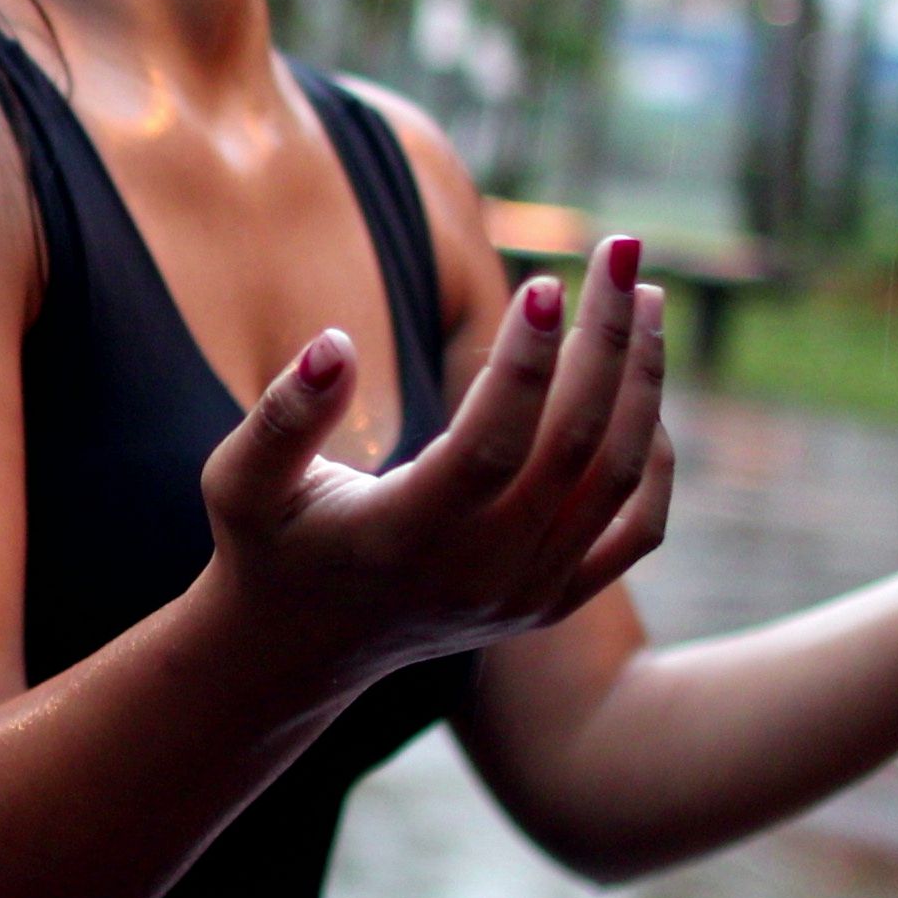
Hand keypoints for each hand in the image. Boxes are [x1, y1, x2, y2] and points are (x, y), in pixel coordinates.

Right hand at [198, 237, 676, 681]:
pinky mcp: (553, 600)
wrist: (299, 648)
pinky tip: (645, 385)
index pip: (490, 444)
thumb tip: (336, 343)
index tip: (546, 280)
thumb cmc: (268, 544)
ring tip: (648, 294)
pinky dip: (657, 459)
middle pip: (576, 447)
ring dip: (642, 380)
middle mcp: (481, 573)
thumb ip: (284, 416)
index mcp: (405, 539)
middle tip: (623, 248)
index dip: (524, 362)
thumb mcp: (241, 482)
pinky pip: (636, 528)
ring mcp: (527, 593)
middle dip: (608, 339)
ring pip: (619, 478)